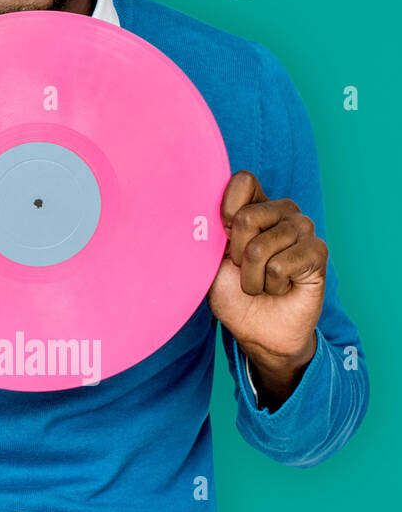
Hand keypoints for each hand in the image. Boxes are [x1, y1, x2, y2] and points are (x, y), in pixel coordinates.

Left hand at [208, 170, 325, 406]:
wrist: (259, 330)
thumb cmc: (233, 293)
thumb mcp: (210, 261)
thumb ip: (210, 230)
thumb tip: (195, 205)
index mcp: (255, 205)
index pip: (243, 181)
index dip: (227, 209)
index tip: (224, 235)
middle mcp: (281, 211)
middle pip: (248, 217)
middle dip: (237, 254)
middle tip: (245, 269)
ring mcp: (303, 229)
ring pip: (261, 247)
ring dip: (253, 276)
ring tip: (262, 282)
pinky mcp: (317, 252)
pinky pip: (281, 265)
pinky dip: (272, 284)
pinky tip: (281, 288)